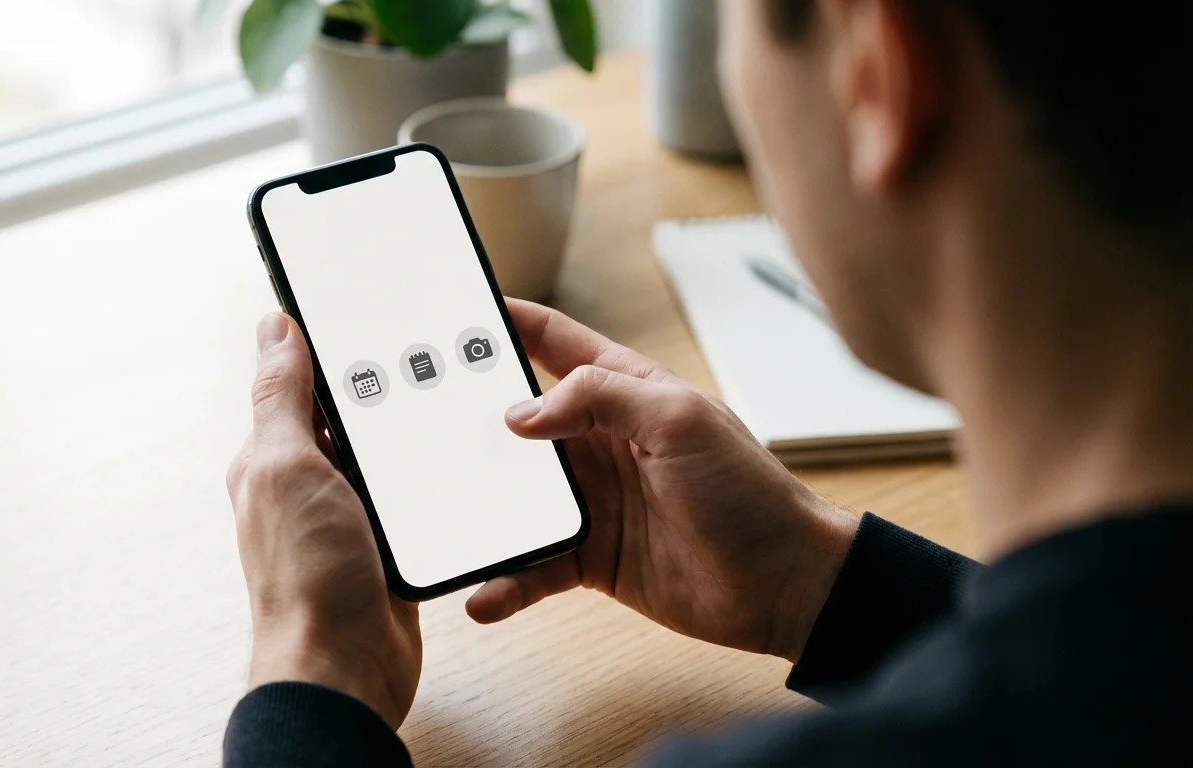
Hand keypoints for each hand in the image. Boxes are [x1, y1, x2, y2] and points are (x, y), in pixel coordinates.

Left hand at [226, 313, 420, 727]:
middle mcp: (308, 481)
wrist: (345, 666)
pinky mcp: (387, 544)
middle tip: (428, 352)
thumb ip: (280, 397)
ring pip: (388, 452)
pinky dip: (431, 479)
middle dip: (385, 385)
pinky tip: (457, 463)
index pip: (301, 380)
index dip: (331, 343)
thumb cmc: (306, 575)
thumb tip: (272, 326)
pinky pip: (412, 495)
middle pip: (352, 412)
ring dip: (413, 432)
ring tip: (451, 400)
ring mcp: (349, 514)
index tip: (370, 307)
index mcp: (274, 455)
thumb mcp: (286, 468)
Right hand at [466, 300, 857, 661]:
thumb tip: (522, 411)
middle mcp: (599, 441)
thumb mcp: (679, 421)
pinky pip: (533, 565)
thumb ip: (600, 398)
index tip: (452, 313)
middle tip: (413, 422)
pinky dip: (506, 579)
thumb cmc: (749, 491)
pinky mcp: (590, 556)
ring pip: (514, 496)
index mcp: (624, 391)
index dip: (505, 322)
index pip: (552, 341)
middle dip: (467, 420)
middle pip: (516, 422)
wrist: (784, 584)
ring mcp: (593, 500)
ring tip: (438, 516)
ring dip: (479, 507)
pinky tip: (483, 593)